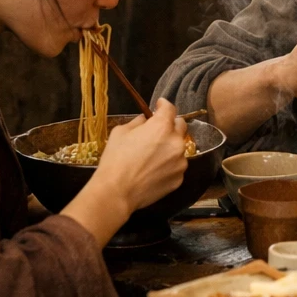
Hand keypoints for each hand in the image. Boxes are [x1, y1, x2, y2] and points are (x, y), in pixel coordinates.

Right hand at [63, 99, 190, 247]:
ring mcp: (180, 162)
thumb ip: (137, 122)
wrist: (117, 191)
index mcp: (162, 127)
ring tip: (154, 155)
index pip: (170, 109)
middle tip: (158, 129)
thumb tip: (145, 120)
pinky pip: (176, 166)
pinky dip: (169, 164)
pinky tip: (154, 170)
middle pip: (181, 126)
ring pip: (179, 148)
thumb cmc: (115, 159)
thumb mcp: (120, 132)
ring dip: (170, 146)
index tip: (159, 105)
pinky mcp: (179, 178)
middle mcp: (176, 142)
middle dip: (171, 124)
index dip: (163, 105)